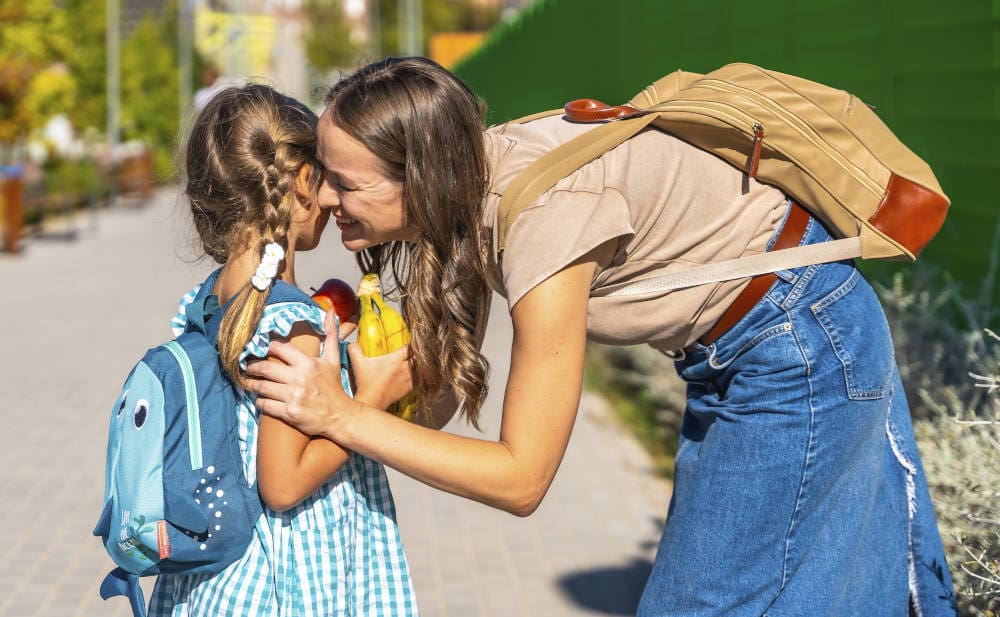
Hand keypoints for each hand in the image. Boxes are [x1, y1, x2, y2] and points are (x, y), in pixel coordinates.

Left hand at [245, 309, 358, 438]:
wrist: (340, 416)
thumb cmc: (334, 387)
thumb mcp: (333, 360)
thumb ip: (330, 336)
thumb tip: (331, 313)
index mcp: (307, 363)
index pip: (279, 348)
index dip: (266, 347)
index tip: (259, 348)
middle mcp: (299, 378)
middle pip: (265, 368)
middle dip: (252, 367)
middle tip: (246, 367)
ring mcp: (293, 396)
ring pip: (262, 387)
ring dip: (251, 384)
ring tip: (247, 382)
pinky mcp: (289, 412)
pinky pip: (265, 404)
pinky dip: (259, 402)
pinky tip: (259, 399)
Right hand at [347, 343, 414, 410]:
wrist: (372, 401)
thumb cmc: (366, 383)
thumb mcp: (357, 363)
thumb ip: (355, 350)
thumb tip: (353, 343)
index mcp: (394, 360)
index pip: (409, 347)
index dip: (411, 344)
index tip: (408, 343)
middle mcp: (404, 369)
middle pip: (417, 356)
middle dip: (416, 353)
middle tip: (412, 351)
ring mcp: (408, 379)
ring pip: (420, 367)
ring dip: (419, 363)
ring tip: (415, 360)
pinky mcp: (410, 388)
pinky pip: (420, 378)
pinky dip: (420, 374)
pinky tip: (417, 372)